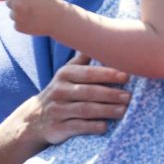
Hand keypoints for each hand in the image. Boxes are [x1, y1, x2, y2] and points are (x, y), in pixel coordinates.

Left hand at [0, 0, 66, 37]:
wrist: (58, 20)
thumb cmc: (49, 1)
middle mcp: (17, 4)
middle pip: (8, 1)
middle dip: (15, 1)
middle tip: (27, 4)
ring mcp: (17, 17)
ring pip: (11, 13)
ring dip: (18, 13)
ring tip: (32, 13)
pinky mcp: (18, 27)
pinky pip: (16, 22)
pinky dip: (22, 21)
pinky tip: (32, 20)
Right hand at [15, 53, 129, 145]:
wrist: (35, 119)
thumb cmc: (61, 92)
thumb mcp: (67, 73)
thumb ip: (82, 60)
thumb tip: (98, 36)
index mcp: (64, 75)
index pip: (87, 73)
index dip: (107, 74)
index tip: (125, 76)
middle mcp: (59, 91)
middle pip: (88, 92)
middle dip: (110, 94)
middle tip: (129, 97)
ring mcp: (58, 110)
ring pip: (84, 110)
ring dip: (105, 110)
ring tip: (123, 111)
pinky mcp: (58, 127)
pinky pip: (77, 127)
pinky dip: (91, 127)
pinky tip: (105, 126)